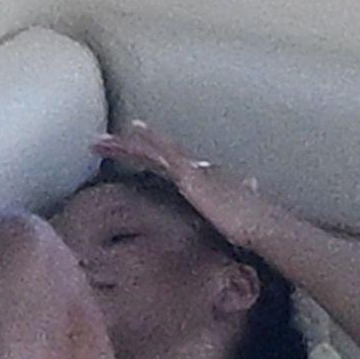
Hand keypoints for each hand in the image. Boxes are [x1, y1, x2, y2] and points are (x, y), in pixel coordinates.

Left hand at [91, 121, 285, 250]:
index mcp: (203, 179)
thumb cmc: (250, 227)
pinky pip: (163, 152)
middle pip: (155, 153)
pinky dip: (146, 141)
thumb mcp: (237, 217)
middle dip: (128, 148)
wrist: (260, 225)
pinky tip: (131, 131)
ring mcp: (192, 169)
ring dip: (125, 143)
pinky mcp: (189, 174)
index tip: (133, 152)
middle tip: (103, 144)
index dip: (149, 156)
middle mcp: (196, 168)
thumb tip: (250, 189)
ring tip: (99, 141)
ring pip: (152, 149)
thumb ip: (237, 204)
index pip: (168, 165)